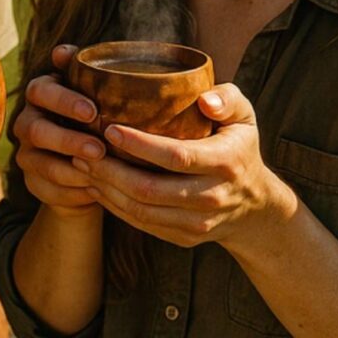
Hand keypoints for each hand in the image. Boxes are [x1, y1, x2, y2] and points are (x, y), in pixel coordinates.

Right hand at [13, 45, 106, 217]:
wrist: (91, 162)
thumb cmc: (99, 118)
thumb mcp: (99, 94)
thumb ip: (88, 72)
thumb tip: (62, 52)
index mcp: (41, 95)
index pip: (41, 91)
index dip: (63, 101)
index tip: (92, 111)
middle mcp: (27, 122)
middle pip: (37, 130)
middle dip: (68, 140)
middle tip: (99, 149)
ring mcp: (26, 154)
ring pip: (40, 163)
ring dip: (71, 170)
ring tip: (100, 174)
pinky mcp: (32, 182)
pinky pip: (45, 189)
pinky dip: (70, 192)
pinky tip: (93, 192)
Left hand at [73, 83, 296, 248]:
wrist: (255, 207)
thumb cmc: (239, 149)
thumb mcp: (245, 118)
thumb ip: (228, 99)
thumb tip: (204, 99)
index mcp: (225, 162)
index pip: (176, 156)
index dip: (139, 145)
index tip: (109, 129)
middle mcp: (211, 197)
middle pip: (149, 189)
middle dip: (109, 170)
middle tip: (82, 149)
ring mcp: (197, 223)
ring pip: (140, 211)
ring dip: (106, 189)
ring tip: (82, 166)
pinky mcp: (183, 238)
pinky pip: (141, 224)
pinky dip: (114, 206)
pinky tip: (96, 186)